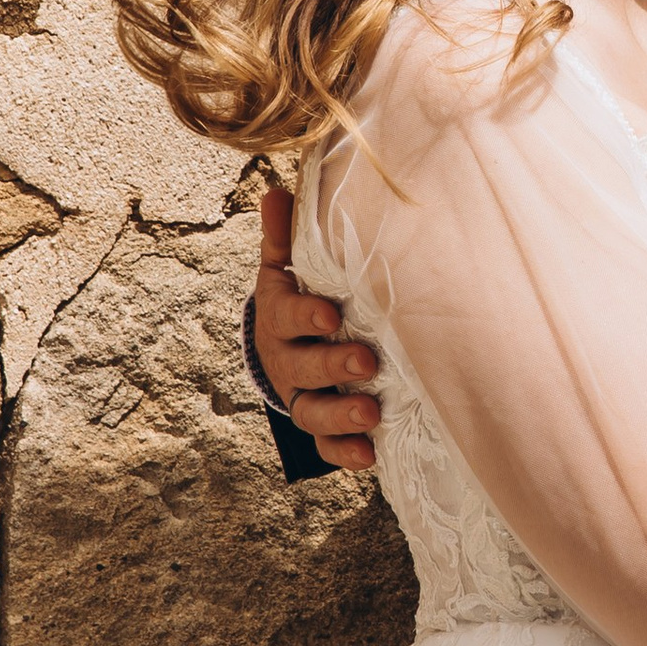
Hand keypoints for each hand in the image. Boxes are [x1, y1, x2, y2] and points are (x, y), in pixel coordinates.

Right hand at [253, 185, 382, 466]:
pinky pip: (326, 445)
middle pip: (302, 367)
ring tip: (371, 412)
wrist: (284, 346)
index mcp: (279, 317)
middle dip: (332, 365)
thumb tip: (275, 190)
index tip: (331, 313)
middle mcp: (287, 360)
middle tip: (366, 361)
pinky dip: (344, 453)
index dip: (305, 316)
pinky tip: (370, 454)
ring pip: (312, 412)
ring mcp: (302, 395)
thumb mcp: (285, 267)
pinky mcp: (320, 426)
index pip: (287, 316)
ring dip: (340, 415)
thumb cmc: (297, 296)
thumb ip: (284, 236)